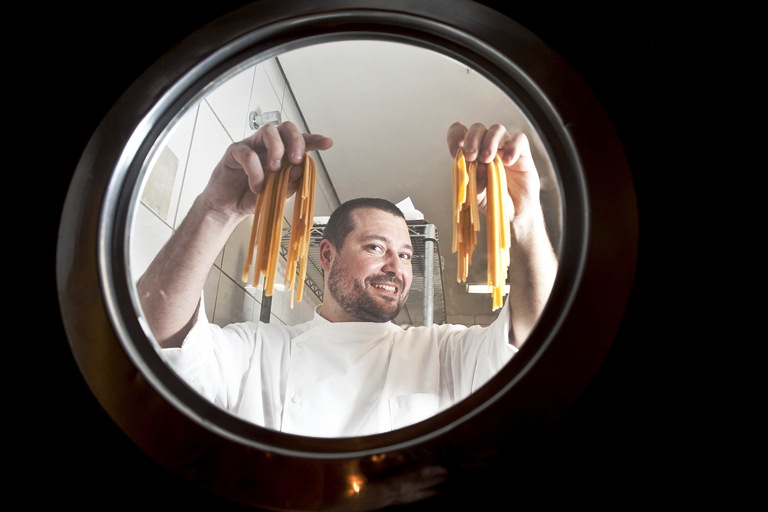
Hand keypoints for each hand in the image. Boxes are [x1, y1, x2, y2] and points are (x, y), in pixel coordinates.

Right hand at [203, 121, 332, 217]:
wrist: (228, 208)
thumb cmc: (252, 197)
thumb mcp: (277, 194)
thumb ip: (290, 182)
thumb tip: (302, 169)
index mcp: (282, 154)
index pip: (300, 141)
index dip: (314, 140)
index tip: (327, 143)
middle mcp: (267, 145)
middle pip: (285, 128)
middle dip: (296, 140)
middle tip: (297, 158)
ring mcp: (251, 145)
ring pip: (268, 131)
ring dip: (276, 149)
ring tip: (275, 169)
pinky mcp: (234, 152)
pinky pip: (247, 153)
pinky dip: (255, 170)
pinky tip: (257, 186)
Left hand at [446, 122, 539, 219]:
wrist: (515, 211)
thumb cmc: (492, 199)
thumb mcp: (475, 194)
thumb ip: (471, 181)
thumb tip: (470, 166)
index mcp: (471, 153)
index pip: (460, 132)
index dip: (456, 136)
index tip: (455, 150)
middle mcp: (486, 146)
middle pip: (478, 128)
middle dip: (472, 139)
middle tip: (470, 156)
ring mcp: (504, 147)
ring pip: (497, 129)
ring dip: (490, 142)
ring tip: (487, 160)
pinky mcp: (522, 153)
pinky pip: (519, 139)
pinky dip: (513, 147)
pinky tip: (507, 162)